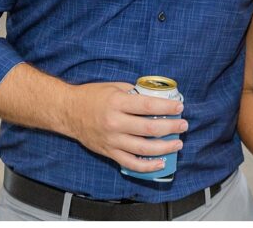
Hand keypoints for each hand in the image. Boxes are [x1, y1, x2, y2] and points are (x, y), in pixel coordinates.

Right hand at [62, 82, 186, 173]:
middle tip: (183, 125)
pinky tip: (161, 162)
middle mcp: (115, 123)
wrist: (68, 112)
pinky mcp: (109, 152)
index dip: (166, 108)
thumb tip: (155, 97)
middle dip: (171, 127)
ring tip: (178, 143)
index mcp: (117, 103)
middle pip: (149, 129)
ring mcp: (112, 140)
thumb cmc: (92, 96)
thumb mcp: (114, 87)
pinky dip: (147, 165)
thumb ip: (134, 93)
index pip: (147, 106)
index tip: (179, 108)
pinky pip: (131, 163)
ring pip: (143, 148)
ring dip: (164, 147)